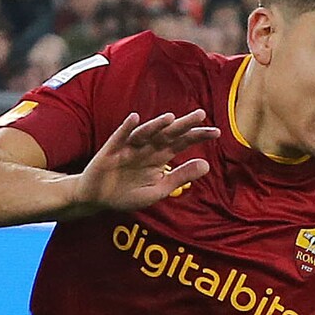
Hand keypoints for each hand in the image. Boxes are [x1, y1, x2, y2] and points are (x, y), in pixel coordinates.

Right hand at [71, 110, 218, 213]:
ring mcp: (129, 147)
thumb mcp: (159, 189)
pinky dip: (127, 128)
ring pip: (145, 133)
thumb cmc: (128, 193)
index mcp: (160, 156)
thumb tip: (207, 165)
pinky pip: (120, 137)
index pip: (182, 142)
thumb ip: (180, 176)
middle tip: (200, 115)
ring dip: (156, 125)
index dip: (197, 136)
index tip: (216, 132)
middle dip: (183, 125)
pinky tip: (135, 118)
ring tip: (170, 119)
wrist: (99, 199)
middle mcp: (147, 148)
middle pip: (168, 133)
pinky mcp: (111, 150)